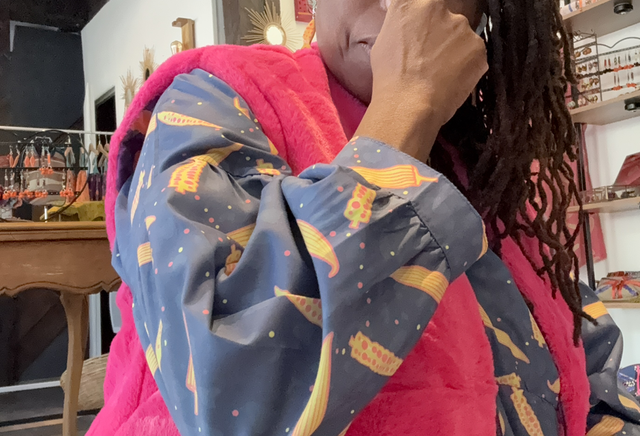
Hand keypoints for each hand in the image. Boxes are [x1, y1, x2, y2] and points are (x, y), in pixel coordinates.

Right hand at [356, 0, 487, 161]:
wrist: (408, 104)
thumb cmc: (389, 77)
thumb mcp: (383, 41)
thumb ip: (400, 24)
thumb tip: (404, 22)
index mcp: (411, 2)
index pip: (423, 4)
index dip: (422, 22)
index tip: (420, 35)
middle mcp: (439, 7)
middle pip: (443, 18)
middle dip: (439, 35)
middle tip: (428, 59)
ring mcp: (462, 27)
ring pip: (460, 36)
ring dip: (453, 50)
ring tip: (439, 74)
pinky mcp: (478, 47)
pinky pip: (473, 55)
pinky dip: (465, 66)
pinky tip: (450, 80)